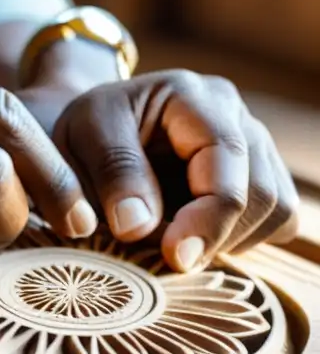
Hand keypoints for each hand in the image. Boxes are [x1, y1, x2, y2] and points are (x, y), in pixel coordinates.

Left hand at [39, 69, 299, 272]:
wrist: (93, 132)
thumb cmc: (84, 134)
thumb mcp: (76, 141)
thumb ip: (111, 175)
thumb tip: (139, 226)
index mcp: (186, 94)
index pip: (226, 156)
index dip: (207, 215)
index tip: (173, 256)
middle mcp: (231, 112)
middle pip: (260, 191)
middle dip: (215, 236)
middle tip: (167, 259)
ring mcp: (251, 142)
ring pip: (275, 208)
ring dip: (229, 240)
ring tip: (174, 241)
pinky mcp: (258, 172)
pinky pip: (276, 219)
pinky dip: (241, 239)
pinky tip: (196, 235)